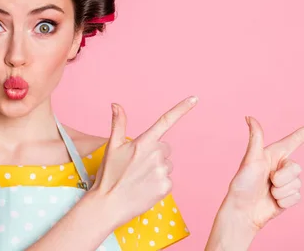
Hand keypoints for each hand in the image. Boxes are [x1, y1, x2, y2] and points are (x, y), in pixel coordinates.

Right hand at [90, 96, 198, 225]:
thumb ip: (118, 123)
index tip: (195, 98)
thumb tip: (116, 104)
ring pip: (167, 165)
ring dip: (156, 169)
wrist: (108, 204)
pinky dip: (158, 183)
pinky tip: (144, 188)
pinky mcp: (166, 187)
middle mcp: (156, 155)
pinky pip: (167, 180)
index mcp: (144, 142)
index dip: (181, 108)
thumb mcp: (112, 146)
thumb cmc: (109, 174)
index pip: (166, 121)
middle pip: (164, 148)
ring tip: (139, 178)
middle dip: (154, 153)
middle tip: (137, 165)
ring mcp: (162, 171)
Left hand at [225, 114, 303, 231]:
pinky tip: (273, 202)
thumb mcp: (250, 160)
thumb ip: (256, 138)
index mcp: (275, 153)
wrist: (243, 211)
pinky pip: (297, 197)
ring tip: (268, 192)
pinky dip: (284, 201)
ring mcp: (287, 181)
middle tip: (267, 182)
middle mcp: (282, 165)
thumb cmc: (243, 184)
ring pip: (297, 184)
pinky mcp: (289, 196)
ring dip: (281, 191)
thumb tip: (249, 117)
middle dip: (282, 178)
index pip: (299, 138)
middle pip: (297, 168)